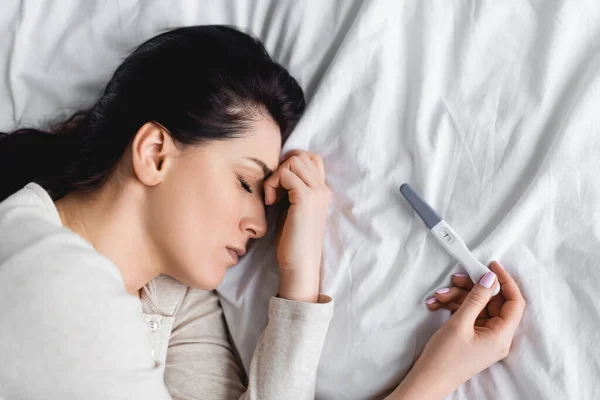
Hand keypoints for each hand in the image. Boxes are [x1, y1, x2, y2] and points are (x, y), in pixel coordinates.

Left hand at [263, 150, 330, 302]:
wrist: (300, 264)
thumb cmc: (293, 241)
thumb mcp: (293, 210)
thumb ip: (292, 191)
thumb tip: (278, 174)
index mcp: (322, 191)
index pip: (312, 158)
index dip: (291, 163)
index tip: (279, 185)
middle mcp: (323, 189)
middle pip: (302, 155)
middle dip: (282, 167)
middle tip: (274, 190)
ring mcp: (317, 192)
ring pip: (295, 161)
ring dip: (277, 174)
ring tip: (272, 196)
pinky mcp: (305, 198)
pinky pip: (287, 174)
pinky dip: (273, 184)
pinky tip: (271, 202)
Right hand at [389, 261, 525, 399]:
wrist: (428, 381)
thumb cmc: (444, 358)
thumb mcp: (460, 323)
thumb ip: (477, 298)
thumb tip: (490, 278)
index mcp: (502, 335)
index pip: (514, 301)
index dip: (505, 281)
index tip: (491, 266)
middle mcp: (498, 337)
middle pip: (493, 302)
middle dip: (472, 288)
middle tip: (456, 279)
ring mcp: (485, 337)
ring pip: (478, 306)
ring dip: (459, 297)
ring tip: (440, 296)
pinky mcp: (473, 338)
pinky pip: (469, 315)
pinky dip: (454, 307)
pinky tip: (437, 304)